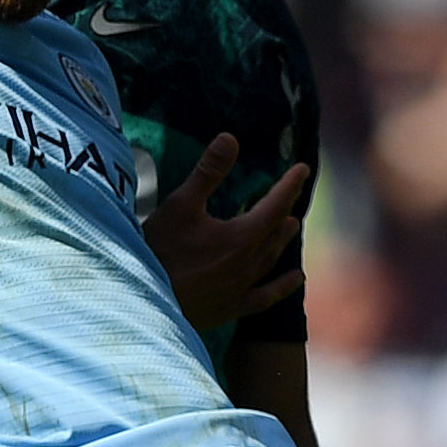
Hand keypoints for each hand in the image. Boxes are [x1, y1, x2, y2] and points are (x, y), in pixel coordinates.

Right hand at [141, 131, 307, 328]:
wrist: (144, 301)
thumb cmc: (158, 251)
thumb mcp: (180, 205)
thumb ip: (208, 172)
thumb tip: (230, 138)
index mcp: (240, 237)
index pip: (274, 205)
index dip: (289, 185)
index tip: (302, 169)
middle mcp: (248, 264)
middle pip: (274, 232)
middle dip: (283, 210)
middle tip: (291, 197)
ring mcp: (241, 289)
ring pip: (270, 261)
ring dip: (280, 242)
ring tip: (291, 227)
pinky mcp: (230, 309)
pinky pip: (265, 297)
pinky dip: (282, 287)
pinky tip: (296, 281)